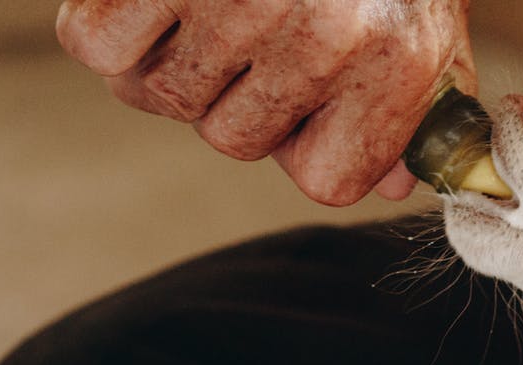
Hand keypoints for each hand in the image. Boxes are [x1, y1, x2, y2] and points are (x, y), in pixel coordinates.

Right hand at [56, 0, 475, 204]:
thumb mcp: (425, 19)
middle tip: (249, 27)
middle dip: (233, 95)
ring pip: (165, 98)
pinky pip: (98, 47)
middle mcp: (328, 40)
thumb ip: (412, 108)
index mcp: (397, 64)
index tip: (305, 102)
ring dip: (167, 60)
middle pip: (235, 140)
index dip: (304, 145)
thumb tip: (389, 188)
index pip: (328, 182)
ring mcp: (244, 4)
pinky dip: (108, 26)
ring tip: (204, 3)